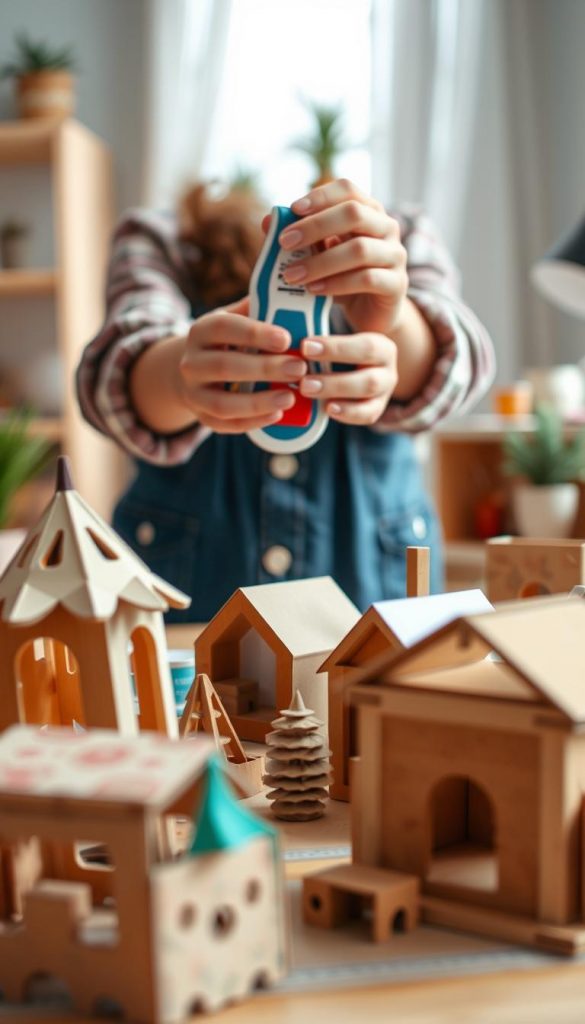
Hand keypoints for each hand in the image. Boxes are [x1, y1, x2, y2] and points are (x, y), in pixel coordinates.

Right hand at [177, 297, 306, 432]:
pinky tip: (277, 415)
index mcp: (200, 331)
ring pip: (223, 402)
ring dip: (258, 402)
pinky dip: (252, 422)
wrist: (193, 371)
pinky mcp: (202, 417)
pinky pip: (225, 425)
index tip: (286, 339)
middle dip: (264, 369)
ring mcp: (193, 393)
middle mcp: (191, 362)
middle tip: (299, 368)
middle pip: (225, 366)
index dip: (255, 333)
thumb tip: (295, 299)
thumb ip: (258, 311)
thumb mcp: (234, 320)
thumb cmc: (226, 342)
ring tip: (290, 397)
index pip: (224, 327)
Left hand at [277, 178, 407, 336]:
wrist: (370, 313)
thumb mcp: (318, 255)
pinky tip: (313, 290)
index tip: (292, 209)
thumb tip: (268, 221)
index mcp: (368, 211)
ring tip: (291, 274)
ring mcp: (395, 255)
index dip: (320, 196)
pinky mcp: (397, 285)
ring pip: (360, 249)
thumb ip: (298, 238)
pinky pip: (367, 279)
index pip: (348, 190)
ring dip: (321, 261)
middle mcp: (387, 227)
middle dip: (315, 226)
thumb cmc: (342, 277)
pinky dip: (336, 284)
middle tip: (284, 242)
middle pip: (354, 213)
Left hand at [299, 331, 397, 425]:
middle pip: (368, 377)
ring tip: (309, 392)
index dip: (335, 348)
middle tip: (303, 381)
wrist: (355, 367)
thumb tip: (296, 324)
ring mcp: (385, 391)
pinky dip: (347, 413)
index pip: (364, 346)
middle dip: (334, 380)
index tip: (306, 347)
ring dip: (336, 393)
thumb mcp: (335, 340)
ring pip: (368, 395)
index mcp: (381, 346)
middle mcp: (388, 368)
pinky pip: (368, 415)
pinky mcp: (377, 408)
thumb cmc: (339, 351)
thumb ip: (321, 339)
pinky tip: (327, 409)